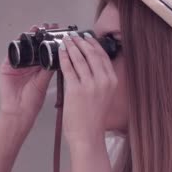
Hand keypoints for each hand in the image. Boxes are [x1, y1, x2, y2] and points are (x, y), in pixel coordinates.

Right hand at [0, 23, 58, 121]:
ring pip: (23, 46)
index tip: (58, 31)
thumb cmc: (31, 102)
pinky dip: (16, 44)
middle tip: (47, 26)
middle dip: (40, 34)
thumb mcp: (43, 82)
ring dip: (28, 36)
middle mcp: (29, 64)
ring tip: (36, 29)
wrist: (18, 111)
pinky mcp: (7, 66)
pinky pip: (11, 52)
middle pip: (34, 44)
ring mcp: (17, 64)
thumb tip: (60, 55)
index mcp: (39, 68)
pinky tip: (21, 38)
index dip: (51, 39)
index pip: (45, 48)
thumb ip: (49, 69)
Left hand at [58, 31, 117, 145]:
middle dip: (81, 41)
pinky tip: (59, 52)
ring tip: (65, 40)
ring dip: (71, 46)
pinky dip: (63, 58)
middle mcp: (103, 81)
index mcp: (112, 81)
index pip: (103, 56)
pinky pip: (68, 68)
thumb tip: (89, 64)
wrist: (87, 135)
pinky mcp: (76, 89)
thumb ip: (100, 80)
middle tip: (73, 35)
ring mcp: (90, 85)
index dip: (93, 44)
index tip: (86, 37)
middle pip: (92, 53)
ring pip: (79, 58)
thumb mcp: (104, 95)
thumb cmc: (93, 118)